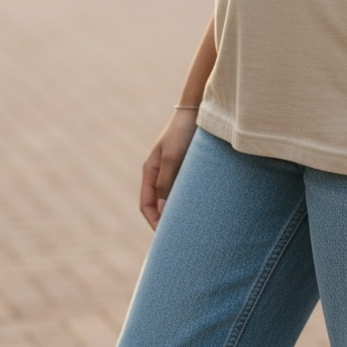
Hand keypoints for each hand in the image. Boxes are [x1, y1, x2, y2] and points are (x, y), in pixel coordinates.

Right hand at [139, 109, 197, 229]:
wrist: (197, 110)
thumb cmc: (182, 132)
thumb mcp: (172, 157)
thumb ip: (166, 183)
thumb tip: (162, 210)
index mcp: (150, 171)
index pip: (146, 204)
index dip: (154, 221)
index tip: (166, 235)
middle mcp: (159, 172)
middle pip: (158, 203)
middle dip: (166, 220)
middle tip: (180, 236)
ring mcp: (172, 169)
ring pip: (172, 197)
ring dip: (178, 210)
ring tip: (192, 224)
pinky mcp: (186, 165)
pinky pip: (183, 188)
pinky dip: (188, 199)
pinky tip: (200, 206)